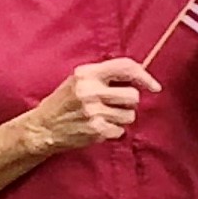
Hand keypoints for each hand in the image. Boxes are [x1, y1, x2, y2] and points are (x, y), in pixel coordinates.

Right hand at [22, 57, 159, 155]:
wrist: (43, 127)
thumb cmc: (64, 102)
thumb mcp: (79, 80)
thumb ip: (105, 75)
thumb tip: (141, 75)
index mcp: (87, 74)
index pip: (126, 67)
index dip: (145, 76)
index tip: (154, 86)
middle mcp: (90, 91)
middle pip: (133, 96)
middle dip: (129, 102)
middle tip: (115, 104)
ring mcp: (93, 112)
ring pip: (130, 115)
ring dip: (122, 117)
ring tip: (103, 116)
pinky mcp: (96, 130)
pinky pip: (121, 130)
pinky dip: (113, 130)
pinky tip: (98, 127)